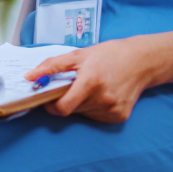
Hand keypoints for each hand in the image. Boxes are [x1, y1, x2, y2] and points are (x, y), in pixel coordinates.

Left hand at [23, 36, 164, 122]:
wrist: (142, 61)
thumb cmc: (109, 54)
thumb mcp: (78, 55)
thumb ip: (51, 66)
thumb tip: (29, 77)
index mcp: (91, 82)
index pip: (63, 108)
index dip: (51, 106)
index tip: (49, 99)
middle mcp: (103, 99)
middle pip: (72, 110)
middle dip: (67, 100)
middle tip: (74, 86)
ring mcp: (113, 110)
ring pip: (84, 114)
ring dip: (81, 104)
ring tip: (92, 87)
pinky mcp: (120, 116)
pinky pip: (97, 117)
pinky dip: (94, 108)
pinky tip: (102, 94)